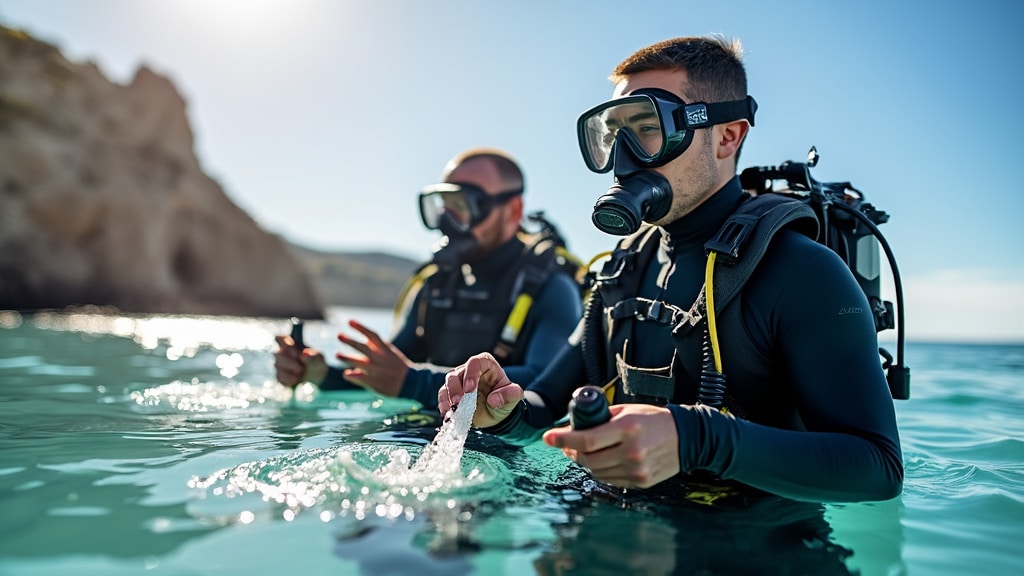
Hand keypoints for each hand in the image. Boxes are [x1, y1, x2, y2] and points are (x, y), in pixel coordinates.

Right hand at [274, 335, 326, 387]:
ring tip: (301, 372)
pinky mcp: (279, 376)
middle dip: (289, 361)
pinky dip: (288, 379)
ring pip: (277, 366)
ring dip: (290, 371)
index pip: (280, 338)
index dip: (285, 344)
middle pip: (278, 353)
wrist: (317, 376)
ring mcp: (279, 364)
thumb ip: (312, 355)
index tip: (296, 353)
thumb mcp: (318, 357)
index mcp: (291, 344)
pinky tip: (296, 380)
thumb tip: (304, 354)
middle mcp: (282, 353)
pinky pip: (279, 377)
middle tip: (301, 367)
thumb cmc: (316, 361)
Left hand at [335, 319, 410, 396]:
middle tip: (338, 335)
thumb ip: (379, 348)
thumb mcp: (392, 354)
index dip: (360, 327)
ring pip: (357, 361)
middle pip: (361, 346)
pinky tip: (345, 374)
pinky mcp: (374, 381)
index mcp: (385, 349)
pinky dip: (352, 375)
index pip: (371, 335)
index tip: (349, 321)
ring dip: (345, 357)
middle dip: (349, 340)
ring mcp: (375, 369)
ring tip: (337, 354)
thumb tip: (367, 341)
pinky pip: (359, 377)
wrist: (412, 383)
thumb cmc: (400, 368)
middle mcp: (379, 357)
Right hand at [438, 352, 522, 427]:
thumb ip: (509, 395)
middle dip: (455, 388)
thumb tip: (493, 400)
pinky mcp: (451, 393)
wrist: (495, 413)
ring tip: (453, 411)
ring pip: (447, 384)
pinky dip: (444, 406)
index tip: (470, 390)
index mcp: (486, 365)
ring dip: (447, 398)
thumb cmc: (504, 399)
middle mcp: (469, 370)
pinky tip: (448, 416)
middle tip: (458, 402)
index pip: (475, 362)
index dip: (471, 374)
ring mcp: (459, 382)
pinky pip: (443, 397)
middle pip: (456, 373)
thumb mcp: (513, 397)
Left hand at [542, 404, 679, 488]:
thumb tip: (572, 428)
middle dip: (572, 452)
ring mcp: (637, 470)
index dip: (563, 439)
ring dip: (585, 462)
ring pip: (597, 472)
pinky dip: (600, 471)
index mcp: (628, 428)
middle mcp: (632, 451)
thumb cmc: (654, 419)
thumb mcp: (628, 410)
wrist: (687, 438)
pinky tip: (601, 460)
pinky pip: (610, 480)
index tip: (548, 437)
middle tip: (566, 444)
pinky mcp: (641, 482)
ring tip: (583, 451)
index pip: (587, 439)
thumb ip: (602, 419)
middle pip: (589, 459)